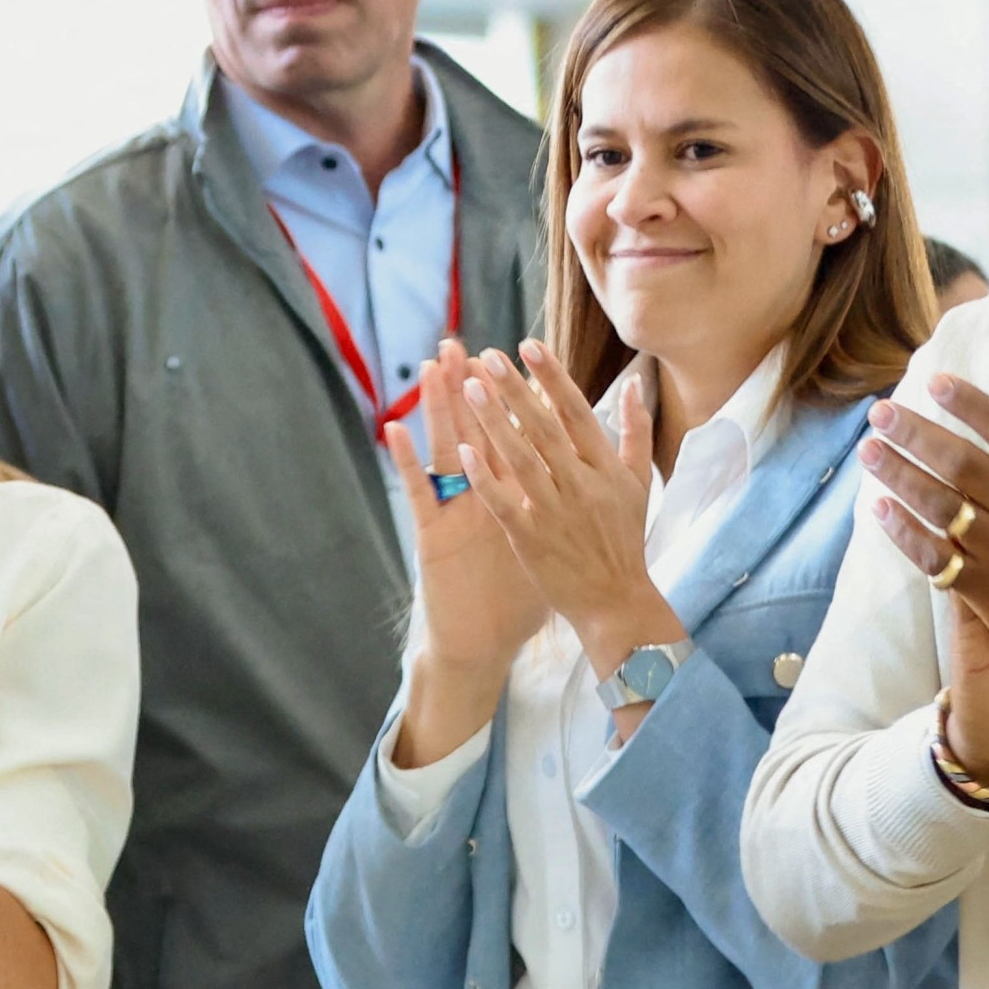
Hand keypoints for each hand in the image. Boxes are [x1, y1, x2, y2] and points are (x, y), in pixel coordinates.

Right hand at [386, 340, 547, 676]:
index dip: (513, 398)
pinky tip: (394, 428)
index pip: (512, 437)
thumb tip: (594, 486)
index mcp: (511, 495)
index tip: (514, 358)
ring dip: (435, 408)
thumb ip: (566, 511)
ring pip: (442, 450)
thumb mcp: (546, 547)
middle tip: (461, 344)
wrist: (483, 643)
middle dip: (469, 388)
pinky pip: (419, 492)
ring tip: (431, 367)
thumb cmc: (516, 600)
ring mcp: (452, 511)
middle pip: (473, 432)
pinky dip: (406, 461)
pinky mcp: (432, 533)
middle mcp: (477, 496)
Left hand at [457, 342, 681, 679]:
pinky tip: (463, 451)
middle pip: (544, 428)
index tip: (528, 345)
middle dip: (515, 389)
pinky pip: (504, 502)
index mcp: (606, 468)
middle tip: (488, 356)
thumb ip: (636, 432)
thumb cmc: (624, 540)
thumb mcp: (640, 484)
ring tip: (469, 388)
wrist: (617, 603)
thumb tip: (637, 384)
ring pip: (520, 458)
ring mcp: (555, 511)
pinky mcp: (530, 539)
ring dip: (494, 422)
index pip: (576, 412)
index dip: (552, 377)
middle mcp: (582, 485)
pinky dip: (485, 478)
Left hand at [863, 377, 988, 768]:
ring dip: (899, 473)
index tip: (934, 382)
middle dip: (917, 434)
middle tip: (879, 414)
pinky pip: (932, 554)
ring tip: (867, 450)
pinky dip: (902, 529)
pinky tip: (876, 507)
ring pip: (942, 504)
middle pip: (965, 462)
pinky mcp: (984, 587)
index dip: (975, 404)